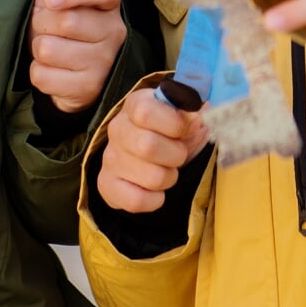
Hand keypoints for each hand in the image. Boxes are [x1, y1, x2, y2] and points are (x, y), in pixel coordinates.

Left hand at [29, 0, 125, 113]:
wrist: (76, 75)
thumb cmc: (66, 31)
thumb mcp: (62, 4)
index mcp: (108, 5)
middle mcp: (113, 33)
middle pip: (66, 21)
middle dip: (41, 22)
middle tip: (43, 27)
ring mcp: (103, 62)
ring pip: (48, 49)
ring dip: (38, 48)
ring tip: (49, 49)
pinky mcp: (87, 88)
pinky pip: (41, 74)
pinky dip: (38, 70)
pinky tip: (52, 69)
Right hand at [97, 87, 208, 213]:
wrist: (144, 156)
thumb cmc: (168, 134)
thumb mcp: (183, 119)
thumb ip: (192, 116)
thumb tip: (198, 118)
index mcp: (135, 105)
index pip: (146, 112)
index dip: (174, 124)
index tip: (186, 129)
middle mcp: (117, 129)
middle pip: (148, 146)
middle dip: (176, 155)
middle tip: (179, 154)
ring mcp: (109, 158)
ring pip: (151, 177)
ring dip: (169, 178)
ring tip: (167, 170)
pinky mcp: (107, 185)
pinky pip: (137, 201)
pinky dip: (155, 199)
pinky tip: (155, 189)